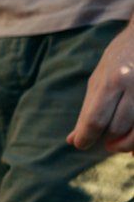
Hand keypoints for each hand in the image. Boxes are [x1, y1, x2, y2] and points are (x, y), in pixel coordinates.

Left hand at [68, 26, 133, 151]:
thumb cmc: (121, 57)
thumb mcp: (99, 79)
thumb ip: (87, 111)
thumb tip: (73, 140)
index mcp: (113, 81)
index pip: (95, 121)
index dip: (85, 138)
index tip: (81, 144)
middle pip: (116, 129)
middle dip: (107, 139)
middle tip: (104, 140)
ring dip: (124, 142)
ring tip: (118, 141)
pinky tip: (132, 143)